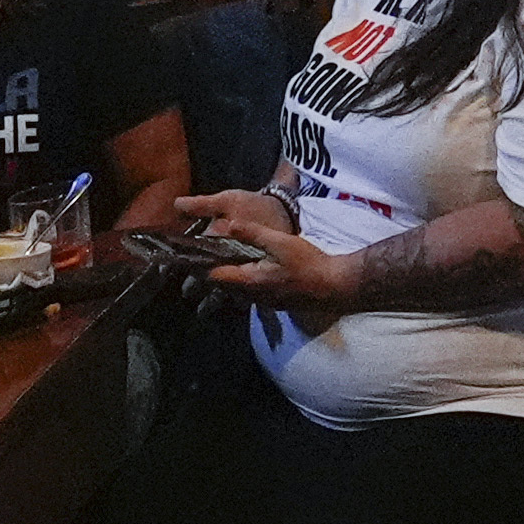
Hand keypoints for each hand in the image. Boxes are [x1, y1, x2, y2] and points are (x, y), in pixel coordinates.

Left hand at [177, 189, 350, 311]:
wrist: (336, 286)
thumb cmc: (309, 264)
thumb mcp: (281, 243)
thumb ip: (254, 233)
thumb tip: (228, 223)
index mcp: (250, 280)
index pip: (215, 276)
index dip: (200, 267)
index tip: (187, 257)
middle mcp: (253, 294)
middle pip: (223, 287)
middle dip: (209, 275)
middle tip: (198, 259)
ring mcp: (264, 301)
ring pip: (236, 291)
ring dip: (226, 279)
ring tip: (218, 263)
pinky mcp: (274, 301)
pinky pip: (250, 293)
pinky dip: (242, 282)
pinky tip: (248, 271)